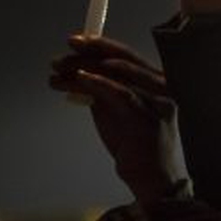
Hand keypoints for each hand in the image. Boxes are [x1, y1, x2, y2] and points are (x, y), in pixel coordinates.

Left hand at [48, 36, 177, 200]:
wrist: (153, 180)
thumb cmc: (136, 147)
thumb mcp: (117, 111)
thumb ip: (105, 91)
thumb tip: (77, 71)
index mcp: (157, 82)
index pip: (127, 56)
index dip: (100, 44)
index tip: (75, 41)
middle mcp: (162, 88)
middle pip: (122, 60)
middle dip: (89, 52)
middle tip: (60, 55)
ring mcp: (158, 101)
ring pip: (117, 74)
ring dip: (82, 69)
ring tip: (58, 72)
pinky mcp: (149, 117)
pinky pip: (120, 93)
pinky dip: (98, 83)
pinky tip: (79, 79)